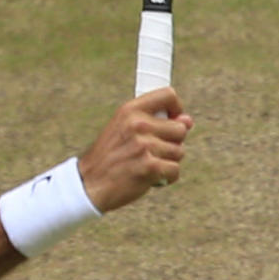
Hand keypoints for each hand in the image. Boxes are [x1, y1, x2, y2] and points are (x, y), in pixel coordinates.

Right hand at [78, 88, 193, 212]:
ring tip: (146, 165)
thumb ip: (156, 123)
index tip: (171, 121)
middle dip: (172, 143)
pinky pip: (175, 170)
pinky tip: (150, 178)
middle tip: (151, 152)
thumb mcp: (124, 130)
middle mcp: (137, 124)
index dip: (177, 109)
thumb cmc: (110, 157)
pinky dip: (166, 178)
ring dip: (168, 162)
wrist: (89, 184)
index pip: (168, 95)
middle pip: (180, 129)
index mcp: (130, 110)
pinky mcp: (149, 166)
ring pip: (179, 151)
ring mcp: (144, 145)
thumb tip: (189, 121)